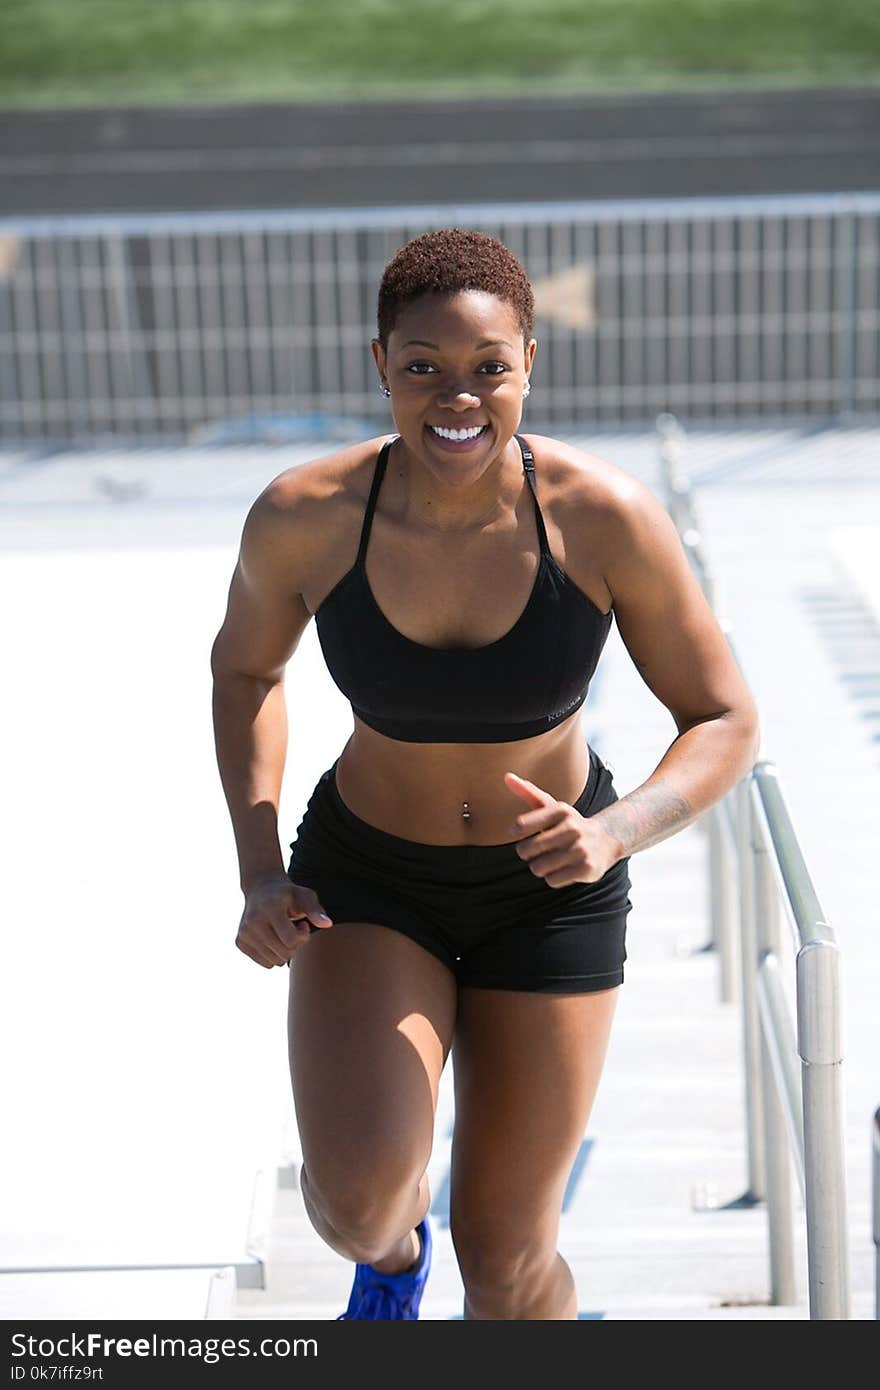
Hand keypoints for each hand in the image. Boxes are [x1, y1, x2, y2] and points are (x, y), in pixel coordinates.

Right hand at [237, 870, 332, 968]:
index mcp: (269, 907)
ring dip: (285, 951)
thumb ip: (315, 910)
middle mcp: (252, 921)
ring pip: (275, 961)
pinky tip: (274, 938)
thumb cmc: (288, 894)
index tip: (303, 925)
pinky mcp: (240, 942)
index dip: (303, 936)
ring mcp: (244, 932)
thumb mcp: (305, 896)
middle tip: (295, 929)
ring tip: (284, 933)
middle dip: (295, 945)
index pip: (291, 940)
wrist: (261, 889)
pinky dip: (274, 955)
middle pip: (284, 953)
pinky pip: (265, 963)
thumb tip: (327, 924)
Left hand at [504, 771, 620, 886]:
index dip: (517, 832)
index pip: (521, 825)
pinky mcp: (587, 868)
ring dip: (541, 867)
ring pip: (538, 868)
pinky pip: (552, 881)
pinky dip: (554, 878)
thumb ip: (528, 792)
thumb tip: (507, 777)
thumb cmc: (569, 824)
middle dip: (528, 853)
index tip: (520, 833)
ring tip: (554, 859)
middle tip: (541, 849)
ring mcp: (581, 849)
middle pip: (526, 850)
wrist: (607, 840)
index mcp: (561, 810)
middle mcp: (572, 828)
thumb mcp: (551, 806)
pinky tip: (565, 868)